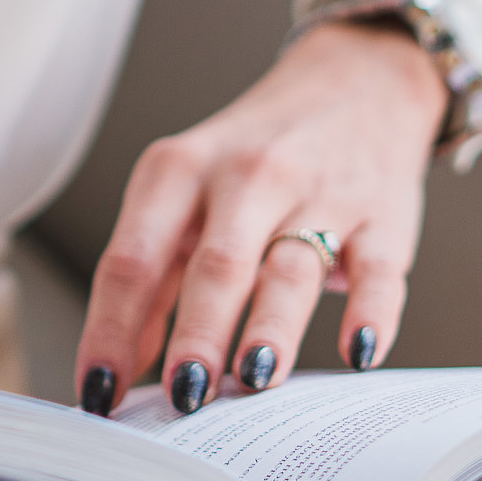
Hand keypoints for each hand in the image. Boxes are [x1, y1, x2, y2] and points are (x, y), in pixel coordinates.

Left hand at [73, 18, 448, 415]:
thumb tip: (115, 367)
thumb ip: (154, 273)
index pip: (133, 259)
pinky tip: (355, 353)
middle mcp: (247, 177)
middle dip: (195, 334)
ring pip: (291, 268)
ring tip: (252, 379)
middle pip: (214, 265)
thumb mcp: (187, 191)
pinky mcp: (383, 218)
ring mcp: (320, 195)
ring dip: (271, 327)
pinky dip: (369, 314)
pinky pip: (377, 271)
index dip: (111, 330)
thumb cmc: (255, 158)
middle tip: (181, 398)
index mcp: (179, 172)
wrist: (356, 82)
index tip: (99, 394)